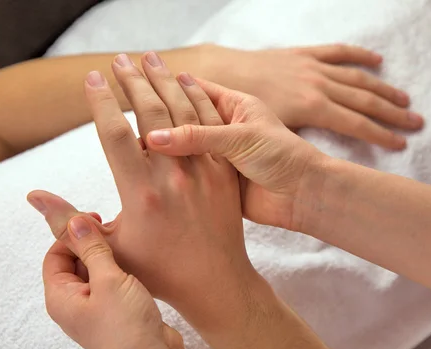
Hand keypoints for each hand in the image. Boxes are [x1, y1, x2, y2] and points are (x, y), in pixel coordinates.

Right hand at [28, 52, 258, 325]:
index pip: (115, 133)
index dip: (101, 102)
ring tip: (151, 59)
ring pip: (183, 112)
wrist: (214, 283)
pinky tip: (189, 82)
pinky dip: (199, 100)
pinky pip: (211, 127)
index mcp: (141, 192)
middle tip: (120, 59)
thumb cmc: (158, 271)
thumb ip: (69, 222)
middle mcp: (172, 175)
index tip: (92, 78)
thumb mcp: (109, 248)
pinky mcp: (224, 173)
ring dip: (166, 81)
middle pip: (150, 113)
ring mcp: (203, 171)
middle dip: (133, 81)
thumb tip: (33, 197)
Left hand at [39, 213, 216, 348]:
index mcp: (60, 297)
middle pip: (74, 262)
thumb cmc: (126, 327)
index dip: (71, 234)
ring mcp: (95, 309)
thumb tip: (72, 220)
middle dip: (91, 244)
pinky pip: (111, 284)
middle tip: (114, 232)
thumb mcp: (108, 279)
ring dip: (108, 257)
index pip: (55, 254)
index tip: (95, 219)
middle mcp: (73, 304)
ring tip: (128, 248)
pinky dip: (120, 271)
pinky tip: (137, 266)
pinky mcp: (115, 312)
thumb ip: (91, 248)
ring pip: (95, 272)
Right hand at [145, 79, 326, 230]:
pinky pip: (188, 170)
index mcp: (234, 106)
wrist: (303, 195)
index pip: (193, 88)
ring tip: (130, 128)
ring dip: (161, 137)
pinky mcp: (216, 180)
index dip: (166, 80)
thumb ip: (197, 137)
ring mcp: (219, 155)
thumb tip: (153, 138)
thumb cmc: (283, 157)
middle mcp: (224, 128)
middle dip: (157, 102)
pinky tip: (148, 163)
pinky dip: (170, 167)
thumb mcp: (240, 139)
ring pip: (182, 143)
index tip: (138, 71)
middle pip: (184, 111)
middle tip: (127, 89)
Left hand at [204, 44, 423, 148]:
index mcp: (312, 107)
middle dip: (393, 112)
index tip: (402, 144)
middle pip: (365, 100)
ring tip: (405, 100)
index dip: (381, 135)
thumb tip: (311, 168)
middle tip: (417, 122)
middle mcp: (318, 85)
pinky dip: (359, 56)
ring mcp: (313, 68)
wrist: (225, 74)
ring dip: (384, 88)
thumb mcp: (267, 134)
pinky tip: (376, 60)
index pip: (357, 124)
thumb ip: (298, 146)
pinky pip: (337, 52)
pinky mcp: (305, 55)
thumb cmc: (242, 110)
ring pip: (357, 77)